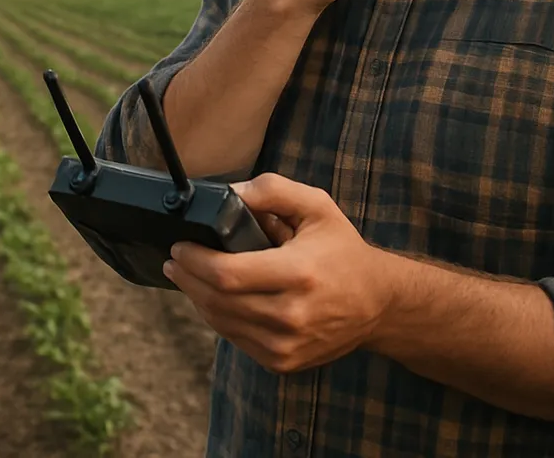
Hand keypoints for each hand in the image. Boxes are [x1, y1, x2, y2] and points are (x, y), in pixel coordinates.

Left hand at [162, 173, 391, 374]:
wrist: (378, 303)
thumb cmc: (342, 250)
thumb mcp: (316, 206)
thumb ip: (273, 191)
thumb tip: (230, 192)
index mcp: (298, 274)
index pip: (228, 274)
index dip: (195, 260)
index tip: (179, 246)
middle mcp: (291, 315)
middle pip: (218, 301)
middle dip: (188, 278)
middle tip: (175, 259)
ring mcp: (287, 345)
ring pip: (221, 323)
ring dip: (197, 298)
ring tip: (186, 275)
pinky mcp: (284, 362)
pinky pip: (235, 339)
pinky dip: (218, 318)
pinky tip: (212, 298)